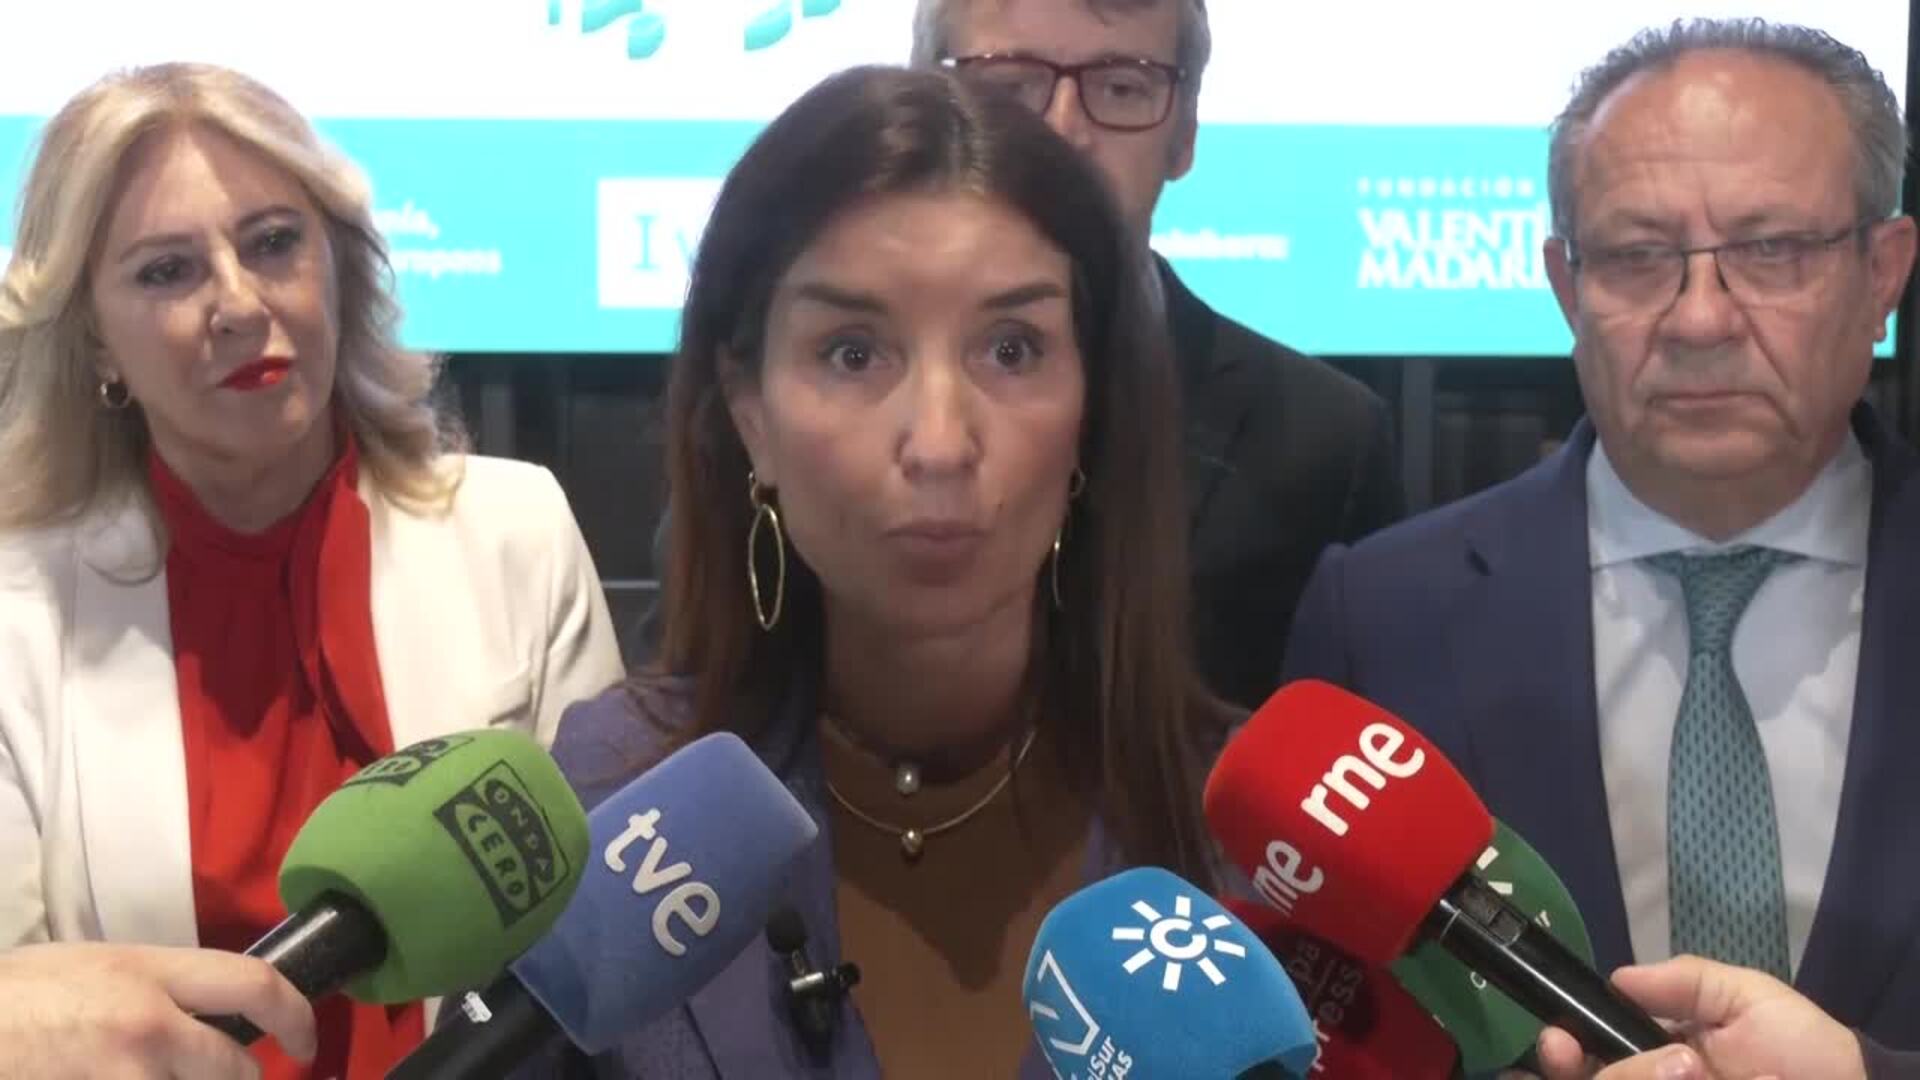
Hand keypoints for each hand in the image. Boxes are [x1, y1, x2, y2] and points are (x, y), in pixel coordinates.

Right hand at [0, 942, 315, 1079]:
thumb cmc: (13, 995)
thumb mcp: (90, 965)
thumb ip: (152, 984)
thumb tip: (200, 1007)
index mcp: (147, 971)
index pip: (254, 983)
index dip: (295, 1015)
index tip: (305, 1041)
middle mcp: (148, 1024)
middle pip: (233, 1065)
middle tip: (237, 1078)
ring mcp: (125, 1075)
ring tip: (150, 1069)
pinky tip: (110, 1077)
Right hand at [1534, 955, 1864, 1079]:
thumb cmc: (1800, 1046)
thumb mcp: (1745, 997)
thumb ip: (1684, 981)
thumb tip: (1616, 977)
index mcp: (1648, 1058)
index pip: (1581, 1059)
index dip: (1558, 1053)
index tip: (1562, 1041)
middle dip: (1624, 1073)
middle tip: (1681, 1064)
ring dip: (1649, 1079)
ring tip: (1706, 1075)